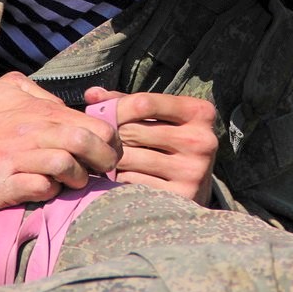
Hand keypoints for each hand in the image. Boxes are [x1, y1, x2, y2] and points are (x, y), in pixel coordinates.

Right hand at [0, 73, 119, 210]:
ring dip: (77, 179)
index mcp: (41, 110)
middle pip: (91, 143)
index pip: (96, 124)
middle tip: (100, 173)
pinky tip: (43, 190)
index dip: (110, 142)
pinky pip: (41, 189)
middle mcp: (34, 132)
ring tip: (70, 183)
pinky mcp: (3, 184)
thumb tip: (68, 108)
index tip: (107, 154)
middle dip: (105, 162)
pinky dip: (50, 192)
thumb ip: (42, 96)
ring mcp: (18, 158)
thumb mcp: (9, 88)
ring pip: (69, 165)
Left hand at [84, 87, 217, 205]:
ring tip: (105, 156)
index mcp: (199, 112)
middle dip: (112, 134)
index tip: (104, 114)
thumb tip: (92, 95)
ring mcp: (192, 171)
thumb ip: (127, 101)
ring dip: (110, 157)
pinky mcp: (180, 196)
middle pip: (133, 131)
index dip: (116, 107)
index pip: (144, 103)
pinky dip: (117, 179)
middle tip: (100, 139)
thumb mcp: (160, 115)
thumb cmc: (171, 140)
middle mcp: (201, 141)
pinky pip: (131, 182)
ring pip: (128, 158)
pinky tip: (116, 176)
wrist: (199, 183)